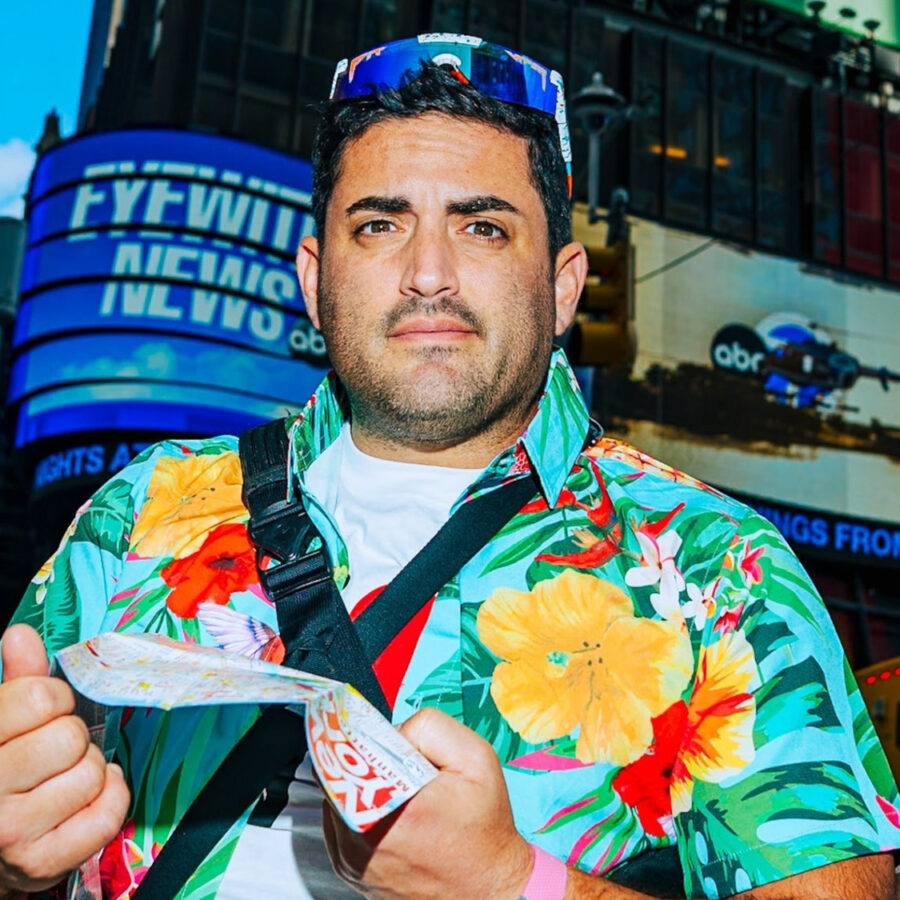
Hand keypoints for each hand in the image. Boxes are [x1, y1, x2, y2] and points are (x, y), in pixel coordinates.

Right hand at [0, 625, 129, 894]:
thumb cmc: (4, 773)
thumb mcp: (0, 723)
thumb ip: (17, 680)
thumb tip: (21, 635)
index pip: (40, 697)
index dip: (55, 697)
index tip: (47, 710)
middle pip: (70, 736)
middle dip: (74, 735)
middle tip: (56, 750)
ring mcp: (12, 832)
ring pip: (92, 772)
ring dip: (90, 769)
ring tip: (65, 776)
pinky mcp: (43, 863)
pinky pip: (107, 812)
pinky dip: (110, 798)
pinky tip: (87, 797)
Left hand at [322, 707, 533, 899]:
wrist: (487, 889)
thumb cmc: (484, 827)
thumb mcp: (476, 758)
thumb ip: (430, 727)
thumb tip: (393, 730)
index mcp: (396, 807)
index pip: (354, 749)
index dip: (369, 734)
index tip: (383, 735)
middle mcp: (364, 838)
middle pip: (341, 770)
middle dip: (364, 758)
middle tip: (395, 761)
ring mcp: (351, 858)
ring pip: (335, 795)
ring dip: (359, 784)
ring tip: (395, 789)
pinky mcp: (348, 870)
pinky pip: (337, 823)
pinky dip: (356, 809)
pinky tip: (387, 810)